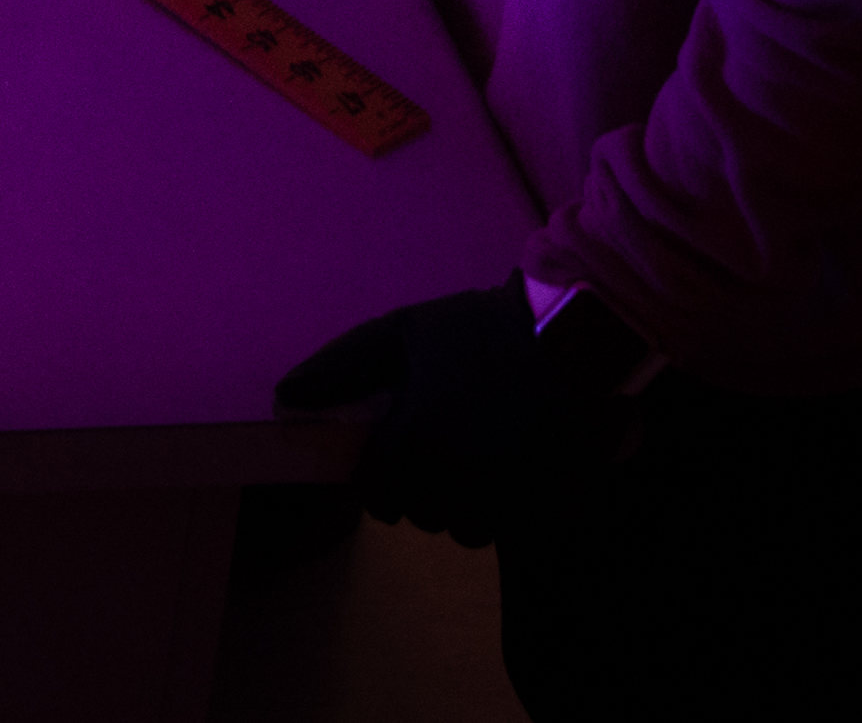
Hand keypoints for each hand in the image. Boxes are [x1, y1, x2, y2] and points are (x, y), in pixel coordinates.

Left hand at [275, 278, 645, 542]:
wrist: (575, 338)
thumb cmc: (482, 332)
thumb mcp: (404, 333)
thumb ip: (342, 367)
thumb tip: (285, 396)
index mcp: (414, 441)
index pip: (377, 494)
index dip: (383, 475)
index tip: (402, 450)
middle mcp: (456, 480)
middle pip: (421, 515)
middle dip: (424, 489)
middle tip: (445, 447)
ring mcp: (506, 499)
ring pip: (466, 530)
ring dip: (467, 505)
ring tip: (481, 458)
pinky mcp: (548, 506)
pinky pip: (511, 529)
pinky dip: (509, 510)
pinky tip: (515, 469)